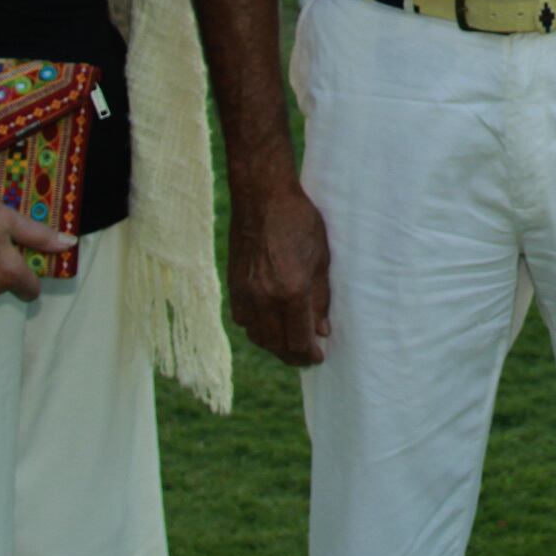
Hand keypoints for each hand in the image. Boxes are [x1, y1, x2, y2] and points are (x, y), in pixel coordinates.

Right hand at [229, 181, 332, 364]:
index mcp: (291, 291)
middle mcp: (265, 298)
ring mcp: (245, 293)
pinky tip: (269, 324)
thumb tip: (322, 330)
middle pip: (276, 345)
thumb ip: (321, 299)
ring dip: (274, 344)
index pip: (299, 340)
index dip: (310, 354)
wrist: (262, 197)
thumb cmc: (299, 221)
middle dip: (293, 355)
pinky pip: (242, 320)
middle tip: (306, 356)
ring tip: (289, 342)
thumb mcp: (322, 259)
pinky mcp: (233, 285)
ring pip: (257, 336)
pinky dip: (256, 328)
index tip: (318, 358)